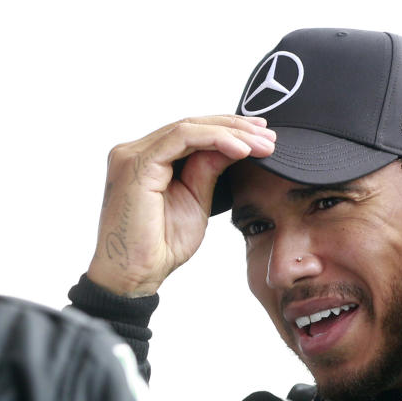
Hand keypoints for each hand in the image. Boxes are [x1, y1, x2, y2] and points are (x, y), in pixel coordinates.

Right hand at [87, 116, 275, 295]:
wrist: (136, 275)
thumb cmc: (159, 247)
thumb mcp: (195, 200)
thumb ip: (208, 170)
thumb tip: (234, 145)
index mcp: (146, 161)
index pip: (190, 134)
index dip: (227, 131)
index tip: (262, 138)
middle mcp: (134, 153)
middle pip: (191, 125)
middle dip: (235, 127)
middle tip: (269, 137)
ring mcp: (132, 156)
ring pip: (189, 127)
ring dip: (231, 132)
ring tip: (262, 144)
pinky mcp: (137, 164)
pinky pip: (182, 138)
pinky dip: (215, 139)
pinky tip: (241, 150)